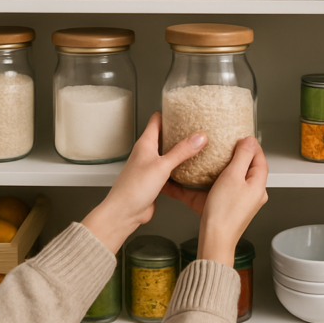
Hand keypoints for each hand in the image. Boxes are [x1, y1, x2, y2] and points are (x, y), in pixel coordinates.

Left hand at [82, 112, 206, 252]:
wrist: (124, 213)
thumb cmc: (134, 188)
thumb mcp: (162, 166)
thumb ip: (182, 151)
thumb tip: (199, 137)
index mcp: (145, 143)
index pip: (157, 120)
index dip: (170, 112)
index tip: (185, 109)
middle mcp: (147, 153)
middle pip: (164, 135)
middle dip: (179, 130)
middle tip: (197, 127)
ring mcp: (150, 166)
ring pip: (167, 152)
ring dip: (180, 149)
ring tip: (198, 145)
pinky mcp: (155, 180)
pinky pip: (169, 168)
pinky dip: (179, 166)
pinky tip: (191, 168)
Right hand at [162, 136, 268, 266]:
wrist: (213, 240)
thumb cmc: (224, 212)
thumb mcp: (233, 176)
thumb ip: (242, 156)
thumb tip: (250, 140)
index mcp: (258, 185)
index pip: (260, 158)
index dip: (251, 144)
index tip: (241, 135)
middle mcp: (252, 194)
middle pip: (246, 168)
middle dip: (235, 155)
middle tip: (225, 144)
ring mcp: (239, 201)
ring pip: (232, 178)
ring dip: (222, 168)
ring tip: (212, 157)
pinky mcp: (226, 207)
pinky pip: (219, 189)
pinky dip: (210, 182)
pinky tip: (197, 178)